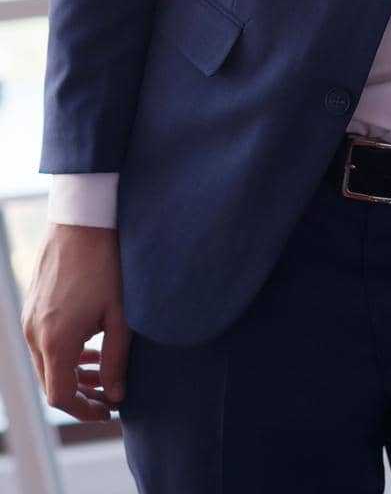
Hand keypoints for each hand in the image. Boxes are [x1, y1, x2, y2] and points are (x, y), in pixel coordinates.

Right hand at [21, 223, 130, 420]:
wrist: (83, 219)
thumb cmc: (107, 263)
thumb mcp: (121, 315)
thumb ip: (117, 361)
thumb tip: (116, 395)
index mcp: (55, 342)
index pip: (61, 397)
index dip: (85, 410)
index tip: (108, 411)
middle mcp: (34, 334)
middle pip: (51, 383)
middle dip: (80, 394)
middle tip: (108, 394)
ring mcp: (29, 319)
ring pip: (46, 363)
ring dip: (72, 372)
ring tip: (101, 371)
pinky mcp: (31, 305)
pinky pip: (43, 342)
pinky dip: (63, 352)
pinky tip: (88, 345)